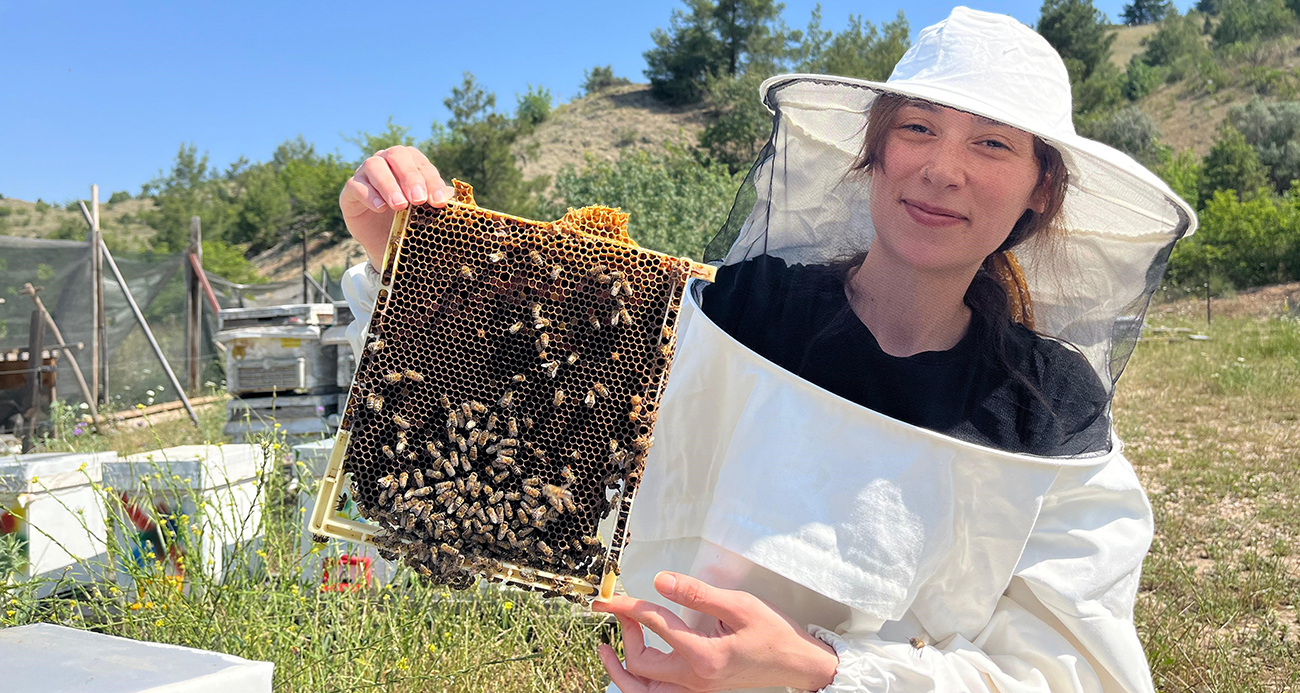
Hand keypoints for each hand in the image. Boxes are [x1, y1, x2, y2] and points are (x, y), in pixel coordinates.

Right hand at [339, 145, 455, 270]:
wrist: (387, 242)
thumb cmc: (410, 220)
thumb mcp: (426, 212)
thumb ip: (437, 200)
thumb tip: (450, 194)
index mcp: (408, 161)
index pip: (421, 163)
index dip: (431, 181)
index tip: (439, 202)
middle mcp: (385, 161)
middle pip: (397, 156)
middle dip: (410, 177)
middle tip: (419, 199)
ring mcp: (365, 174)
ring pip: (374, 166)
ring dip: (389, 185)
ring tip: (400, 205)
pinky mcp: (350, 191)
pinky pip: (356, 185)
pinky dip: (369, 195)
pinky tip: (380, 207)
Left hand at [591, 571, 838, 691]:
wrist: (797, 663)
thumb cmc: (774, 633)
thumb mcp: (739, 605)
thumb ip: (697, 594)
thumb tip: (661, 581)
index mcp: (703, 656)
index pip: (653, 625)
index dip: (628, 607)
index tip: (610, 599)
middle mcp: (695, 679)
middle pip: (639, 666)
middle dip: (624, 636)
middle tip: (622, 613)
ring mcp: (696, 690)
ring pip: (643, 691)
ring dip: (622, 669)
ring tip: (610, 647)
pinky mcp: (699, 690)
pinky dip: (640, 681)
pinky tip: (636, 662)